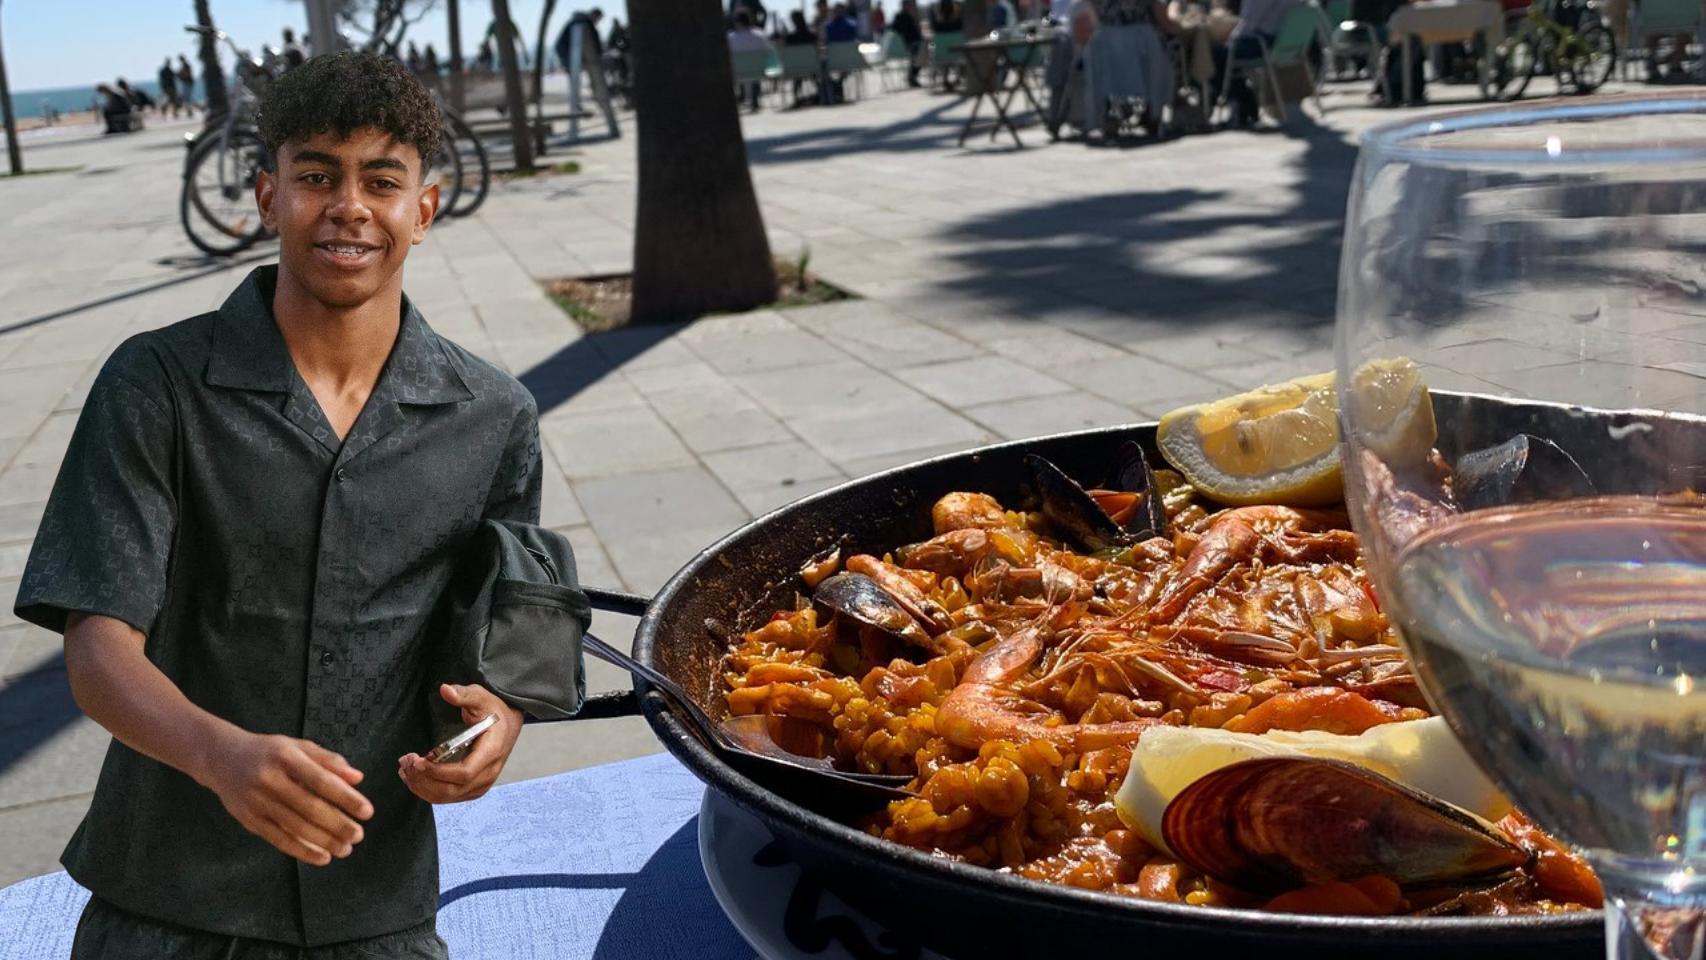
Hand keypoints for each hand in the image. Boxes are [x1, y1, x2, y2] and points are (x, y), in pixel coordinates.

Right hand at [199, 730, 371, 866]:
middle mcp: (270, 779)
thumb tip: (358, 778)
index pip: (321, 780)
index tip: (367, 812)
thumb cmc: (269, 752)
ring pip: (295, 826)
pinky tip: (322, 858)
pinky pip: (278, 839)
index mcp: (286, 756)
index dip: (346, 798)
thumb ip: (328, 760)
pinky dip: (301, 850)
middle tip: (358, 836)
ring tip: (345, 849)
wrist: (220, 758)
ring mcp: (257, 801)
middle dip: (337, 824)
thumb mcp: (297, 746)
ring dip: (323, 841)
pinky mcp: (249, 819)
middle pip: (309, 807)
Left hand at [397, 683, 522, 803]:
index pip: (464, 772)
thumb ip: (463, 694)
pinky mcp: (473, 789)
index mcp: (491, 752)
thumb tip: (445, 689)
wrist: (507, 726)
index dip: (438, 771)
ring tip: (405, 769)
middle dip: (424, 779)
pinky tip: (415, 777)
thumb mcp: (481, 697)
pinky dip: (428, 791)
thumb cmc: (493, 711)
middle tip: (405, 763)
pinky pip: (449, 797)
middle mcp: (488, 773)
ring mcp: (481, 784)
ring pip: (448, 796)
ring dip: (422, 787)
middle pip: (452, 789)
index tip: (418, 760)